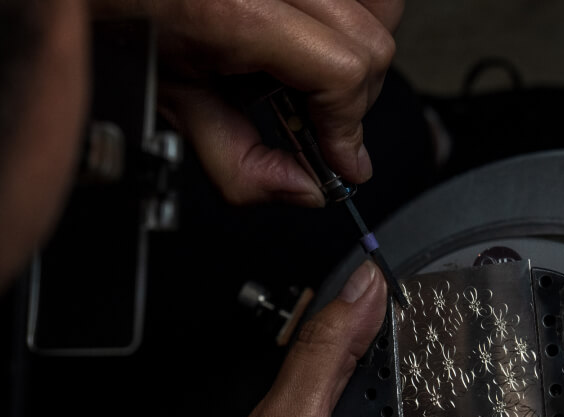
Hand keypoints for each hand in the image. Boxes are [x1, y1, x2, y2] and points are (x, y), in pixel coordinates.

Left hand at [91, 0, 402, 204]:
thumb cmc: (121, 20)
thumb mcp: (178, 106)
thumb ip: (242, 165)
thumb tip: (304, 189)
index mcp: (233, 8)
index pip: (342, 71)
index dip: (349, 127)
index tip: (345, 160)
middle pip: (371, 43)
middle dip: (355, 100)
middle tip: (324, 126)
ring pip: (379, 8)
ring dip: (360, 55)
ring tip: (314, 76)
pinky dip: (354, 19)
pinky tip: (316, 41)